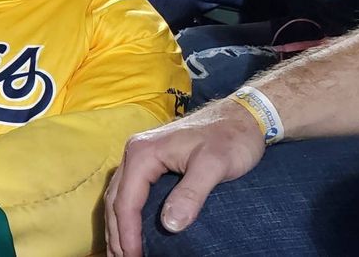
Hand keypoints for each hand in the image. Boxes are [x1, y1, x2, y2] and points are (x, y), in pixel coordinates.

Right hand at [104, 101, 264, 256]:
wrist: (243, 116)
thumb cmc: (231, 138)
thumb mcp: (214, 166)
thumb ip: (191, 194)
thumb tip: (169, 225)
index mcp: (143, 153)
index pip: (127, 200)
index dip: (128, 232)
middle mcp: (135, 152)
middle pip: (115, 199)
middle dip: (117, 233)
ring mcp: (141, 156)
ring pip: (118, 196)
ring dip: (117, 225)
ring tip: (119, 252)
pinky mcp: (151, 161)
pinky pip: (129, 191)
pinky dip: (126, 213)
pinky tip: (129, 228)